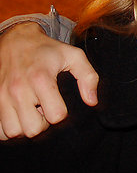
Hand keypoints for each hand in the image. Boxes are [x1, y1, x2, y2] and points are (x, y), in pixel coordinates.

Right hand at [0, 22, 98, 139]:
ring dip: (25, 125)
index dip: (61, 112)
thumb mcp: (74, 56)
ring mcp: (2, 96)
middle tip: (43, 108)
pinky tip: (18, 115)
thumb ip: (88, 77)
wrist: (16, 40)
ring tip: (30, 110)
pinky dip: (9, 128)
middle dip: (43, 122)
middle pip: (33, 129)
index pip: (56, 115)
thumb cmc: (47, 50)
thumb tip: (92, 101)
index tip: (58, 101)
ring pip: (14, 132)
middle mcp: (18, 90)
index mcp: (41, 79)